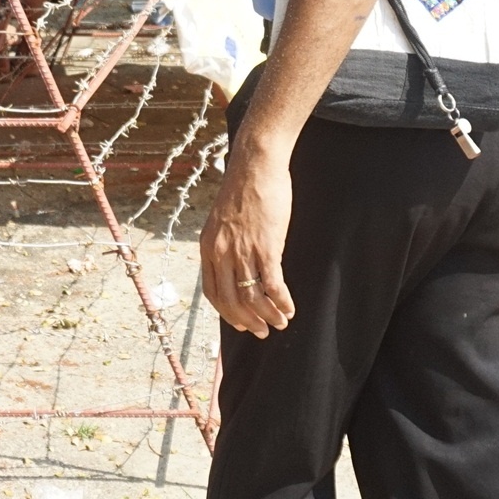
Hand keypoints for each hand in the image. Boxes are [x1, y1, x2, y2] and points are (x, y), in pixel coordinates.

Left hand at [198, 141, 296, 336]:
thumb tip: (235, 265)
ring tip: (280, 323)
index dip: (227, 312)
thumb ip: (225, 244)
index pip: (212, 291)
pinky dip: (282, 302)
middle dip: (247, 321)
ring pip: (253, 297)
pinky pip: (273, 285)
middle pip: (231, 301)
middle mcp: (221, 252)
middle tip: (261, 332)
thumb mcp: (223, 220)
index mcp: (208, 246)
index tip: (239, 323)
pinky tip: (290, 308)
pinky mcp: (266, 247)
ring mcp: (243, 251)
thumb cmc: (242, 189)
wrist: (255, 165)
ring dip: (268, 315)